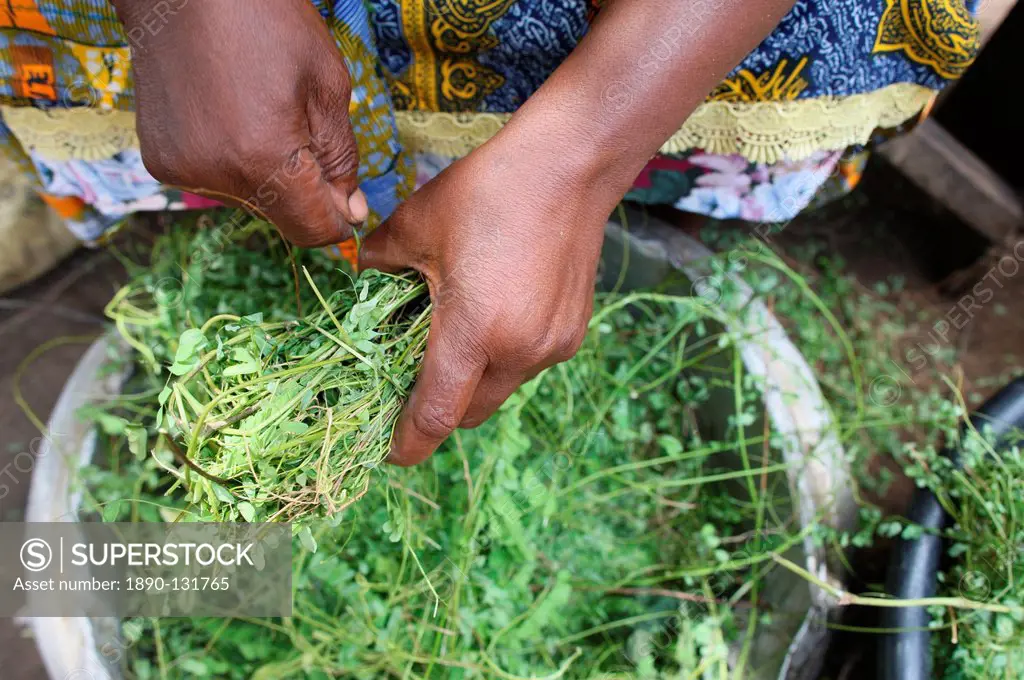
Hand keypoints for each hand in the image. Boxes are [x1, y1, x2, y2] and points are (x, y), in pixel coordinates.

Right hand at [113, 0, 366, 246]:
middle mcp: (215, 175)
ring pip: (248, 200)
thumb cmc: (265, 20)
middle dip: (302, 187)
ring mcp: (181, 169)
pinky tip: (229, 115)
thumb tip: (350, 213)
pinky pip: (215, 181)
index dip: (337, 220)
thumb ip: (341, 160)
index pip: (311, 230)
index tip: (348, 201)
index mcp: (262, 158)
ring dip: (266, 174)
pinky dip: (231, 161)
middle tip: (299, 124)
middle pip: (281, 216)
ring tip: (258, 112)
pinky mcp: (159, 160)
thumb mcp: (327, 86)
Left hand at [360, 129, 615, 465]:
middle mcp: (520, 351)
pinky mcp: (572, 333)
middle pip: (469, 414)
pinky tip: (495, 312)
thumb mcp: (416, 223)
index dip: (408, 442)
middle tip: (412, 381)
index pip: (436, 415)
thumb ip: (379, 264)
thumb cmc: (489, 190)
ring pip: (500, 390)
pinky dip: (502, 356)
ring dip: (473, 380)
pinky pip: (526, 365)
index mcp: (475, 330)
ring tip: (456, 333)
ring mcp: (553, 346)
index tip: (391, 453)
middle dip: (439, 411)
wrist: (570, 166)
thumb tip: (363, 278)